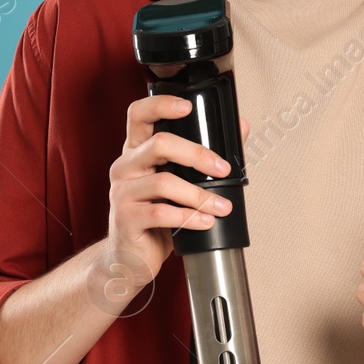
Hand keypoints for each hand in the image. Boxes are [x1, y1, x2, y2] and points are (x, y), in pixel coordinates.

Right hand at [106, 91, 248, 286]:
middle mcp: (125, 166)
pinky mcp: (125, 219)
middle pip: (159, 143)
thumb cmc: (156, 218)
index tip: (189, 106)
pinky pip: (161, 213)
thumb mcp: (178, 182)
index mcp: (136, 151)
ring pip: (164, 182)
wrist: (131, 259)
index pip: (139, 114)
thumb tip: (241, 127)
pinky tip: (205, 222)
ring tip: (222, 206)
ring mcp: (122, 192)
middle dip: (198, 154)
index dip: (161, 105)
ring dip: (200, 195)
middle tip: (224, 170)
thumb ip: (204, 155)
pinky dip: (189, 217)